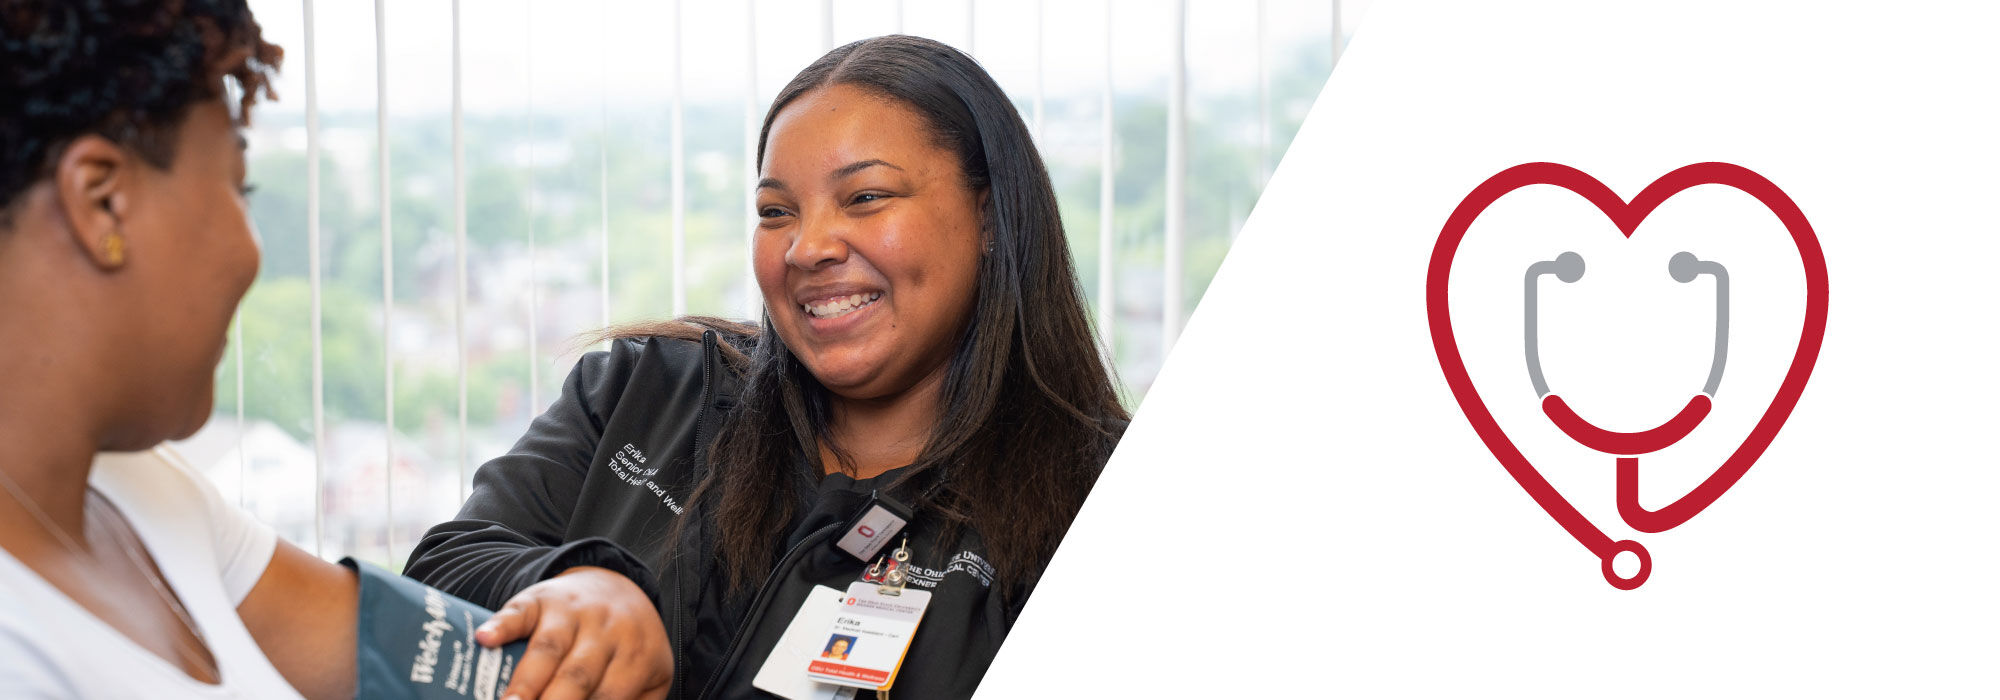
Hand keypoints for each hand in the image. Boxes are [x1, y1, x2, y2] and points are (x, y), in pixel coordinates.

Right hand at [476, 566, 672, 699]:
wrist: (615, 586)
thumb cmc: (627, 646)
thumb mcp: (648, 673)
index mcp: (635, 655)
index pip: (610, 695)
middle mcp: (605, 631)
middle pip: (578, 675)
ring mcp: (572, 612)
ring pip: (548, 648)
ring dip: (525, 681)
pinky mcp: (541, 598)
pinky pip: (519, 611)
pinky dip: (501, 625)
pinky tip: (485, 639)